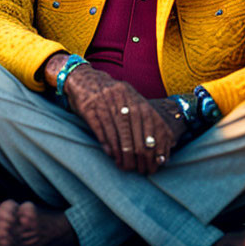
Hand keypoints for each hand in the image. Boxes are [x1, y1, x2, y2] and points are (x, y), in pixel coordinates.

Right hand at [61, 63, 175, 173]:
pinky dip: (107, 142)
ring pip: (117, 130)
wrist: (82, 80)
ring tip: (125, 164)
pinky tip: (111, 154)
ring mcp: (103, 101)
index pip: (149, 119)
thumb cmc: (109, 96)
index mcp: (132, 94)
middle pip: (134, 126)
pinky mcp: (88, 108)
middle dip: (139, 150)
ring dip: (123, 150)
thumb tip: (162, 140)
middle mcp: (120, 96)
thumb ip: (142, 115)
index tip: (157, 157)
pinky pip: (100, 128)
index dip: (155, 139)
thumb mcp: (127, 98)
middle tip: (141, 166)